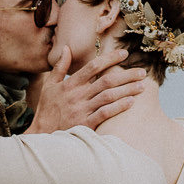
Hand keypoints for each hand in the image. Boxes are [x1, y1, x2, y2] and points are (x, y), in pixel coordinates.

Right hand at [27, 43, 147, 134]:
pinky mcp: (85, 124)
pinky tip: (131, 102)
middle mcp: (77, 95)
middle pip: (106, 81)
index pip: (93, 66)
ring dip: (127, 90)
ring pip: (109, 96)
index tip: (124, 54)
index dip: (110, 58)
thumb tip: (67, 48)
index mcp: (70, 84)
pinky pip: (105, 113)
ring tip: (142, 86)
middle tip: (142, 72)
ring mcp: (82, 110)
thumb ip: (59, 67)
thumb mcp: (49, 86)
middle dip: (126, 75)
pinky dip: (119, 107)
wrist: (41, 135)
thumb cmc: (47, 110)